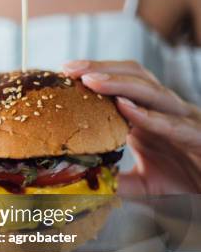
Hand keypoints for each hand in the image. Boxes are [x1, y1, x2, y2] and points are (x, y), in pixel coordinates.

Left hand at [63, 60, 200, 194]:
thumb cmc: (185, 181)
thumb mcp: (142, 183)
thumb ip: (116, 181)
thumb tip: (86, 184)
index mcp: (149, 115)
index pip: (120, 85)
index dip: (94, 75)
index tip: (64, 73)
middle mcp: (165, 110)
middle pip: (134, 76)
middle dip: (101, 68)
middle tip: (70, 67)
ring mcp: (182, 120)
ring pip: (151, 91)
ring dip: (120, 83)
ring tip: (91, 80)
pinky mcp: (196, 136)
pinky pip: (170, 122)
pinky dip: (146, 115)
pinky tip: (124, 107)